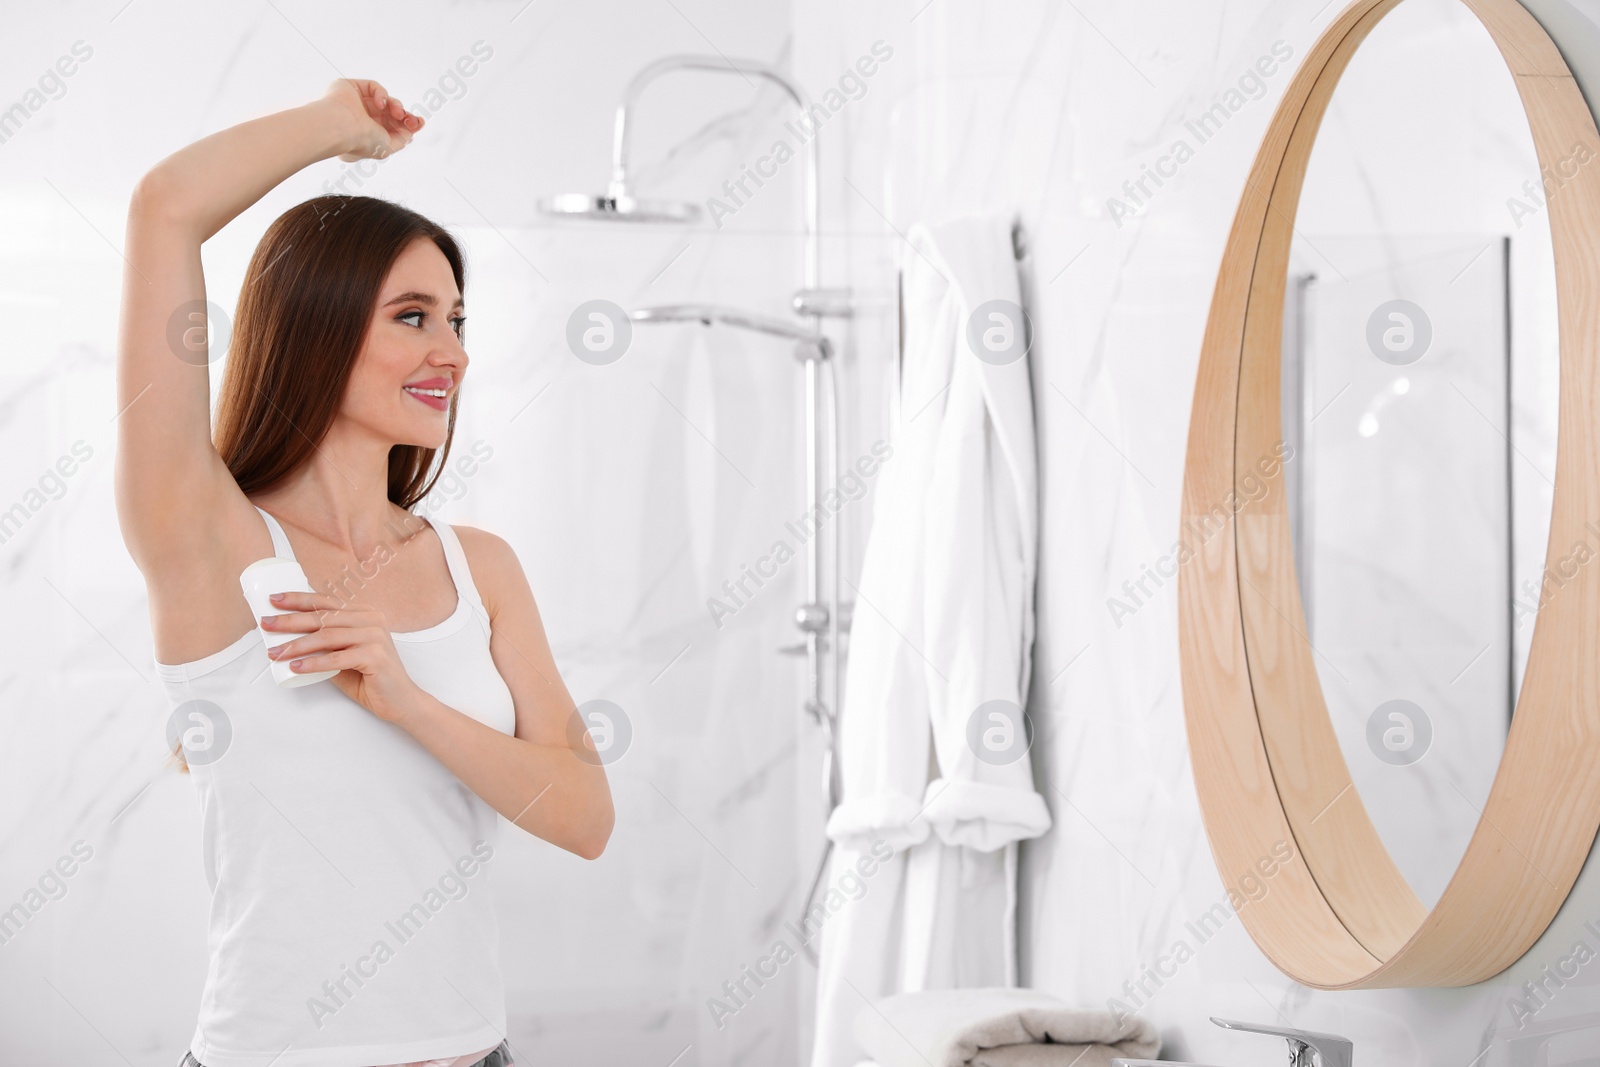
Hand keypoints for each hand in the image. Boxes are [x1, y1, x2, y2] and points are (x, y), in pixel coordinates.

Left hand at [261, 590, 421, 721]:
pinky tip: (296, 667)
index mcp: (364, 614)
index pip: (326, 602)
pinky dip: (314, 663)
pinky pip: (337, 658)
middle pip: (323, 617)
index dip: (298, 599)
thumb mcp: (343, 656)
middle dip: (290, 620)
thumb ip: (325, 645)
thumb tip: (288, 639)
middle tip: (266, 624)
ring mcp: (375, 636)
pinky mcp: (376, 656)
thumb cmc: (370, 679)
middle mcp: (371, 620)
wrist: (401, 701)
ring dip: (297, 645)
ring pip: (327, 636)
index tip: (274, 600)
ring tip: (275, 652)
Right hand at [321, 78, 423, 161]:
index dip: (407, 124)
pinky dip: (382, 94)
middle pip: (390, 113)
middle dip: (404, 116)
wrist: (341, 127)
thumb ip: (401, 139)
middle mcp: (361, 119)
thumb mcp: (387, 148)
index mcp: (367, 135)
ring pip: (384, 101)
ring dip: (396, 106)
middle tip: (413, 120)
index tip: (419, 123)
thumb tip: (410, 131)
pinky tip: (381, 104)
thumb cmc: (360, 140)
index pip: (390, 127)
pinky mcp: (351, 88)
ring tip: (398, 113)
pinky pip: (373, 87)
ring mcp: (355, 103)